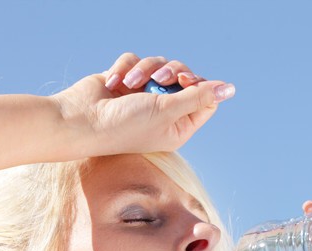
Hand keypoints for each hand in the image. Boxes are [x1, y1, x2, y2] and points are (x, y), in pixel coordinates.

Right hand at [51, 52, 235, 157]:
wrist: (81, 120)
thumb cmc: (124, 124)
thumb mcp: (167, 110)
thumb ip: (198, 97)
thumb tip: (230, 88)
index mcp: (178, 127)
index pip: (205, 101)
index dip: (199, 85)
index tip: (185, 80)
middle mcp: (164, 112)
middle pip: (185, 78)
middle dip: (171, 72)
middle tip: (160, 78)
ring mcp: (144, 97)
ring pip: (159, 65)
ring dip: (145, 69)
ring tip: (131, 82)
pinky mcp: (126, 82)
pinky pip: (136, 61)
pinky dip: (125, 68)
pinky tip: (113, 82)